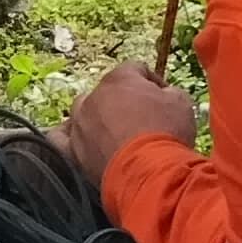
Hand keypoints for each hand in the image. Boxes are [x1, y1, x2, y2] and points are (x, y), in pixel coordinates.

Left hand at [58, 63, 197, 196]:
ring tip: (116, 133)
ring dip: (98, 117)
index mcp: (119, 79)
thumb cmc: (167, 133)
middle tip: (144, 120)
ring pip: (83, 111)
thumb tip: (164, 95)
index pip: (135, 69)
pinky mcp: (72, 150)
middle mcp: (93, 97)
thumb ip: (169, 92)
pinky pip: (60, 138)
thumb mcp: (181, 102)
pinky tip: (78, 140)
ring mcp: (80, 124)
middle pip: (108, 91)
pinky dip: (68, 137)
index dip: (153, 82)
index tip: (165, 99)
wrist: (150, 173)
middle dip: (125, 101)